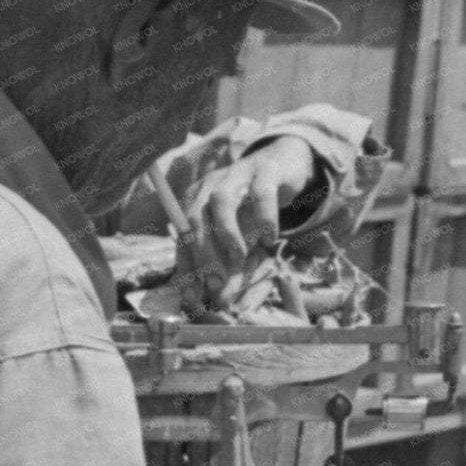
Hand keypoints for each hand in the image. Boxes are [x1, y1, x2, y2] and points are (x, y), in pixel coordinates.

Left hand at [181, 138, 322, 288]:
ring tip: (240, 258)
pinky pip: (261, 193)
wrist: (282, 165)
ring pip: (221, 202)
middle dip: (203, 255)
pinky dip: (264, 218)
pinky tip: (270, 238)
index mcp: (196, 202)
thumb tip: (222, 300)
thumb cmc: (255, 208)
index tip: (193, 297)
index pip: (183, 237)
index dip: (186, 268)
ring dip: (227, 234)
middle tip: (217, 284)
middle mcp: (210, 186)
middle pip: (195, 219)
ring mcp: (236, 175)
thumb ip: (230, 266)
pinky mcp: (265, 171)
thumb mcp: (241, 238)